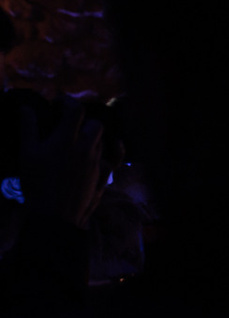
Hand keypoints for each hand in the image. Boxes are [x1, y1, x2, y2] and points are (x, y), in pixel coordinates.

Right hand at [18, 100, 106, 229]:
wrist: (55, 216)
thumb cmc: (37, 184)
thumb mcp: (27, 154)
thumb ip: (27, 128)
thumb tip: (25, 108)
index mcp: (67, 140)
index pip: (76, 109)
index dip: (67, 101)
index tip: (58, 103)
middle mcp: (87, 149)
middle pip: (95, 124)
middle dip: (83, 120)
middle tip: (69, 123)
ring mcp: (98, 163)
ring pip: (102, 141)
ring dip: (91, 136)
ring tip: (77, 139)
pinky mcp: (103, 177)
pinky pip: (113, 160)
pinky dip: (112, 151)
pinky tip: (110, 148)